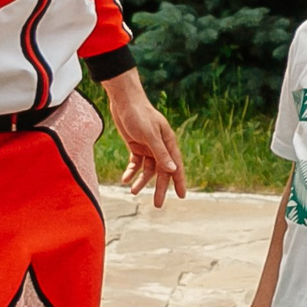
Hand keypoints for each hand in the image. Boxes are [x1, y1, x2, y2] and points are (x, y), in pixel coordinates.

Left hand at [101, 70, 185, 205]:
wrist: (124, 101)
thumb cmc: (139, 115)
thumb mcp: (150, 135)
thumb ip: (161, 153)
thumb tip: (173, 170)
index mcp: (168, 142)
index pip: (176, 166)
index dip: (179, 181)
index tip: (182, 196)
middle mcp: (160, 146)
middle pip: (162, 171)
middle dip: (160, 188)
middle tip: (158, 205)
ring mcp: (148, 146)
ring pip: (147, 169)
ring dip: (141, 181)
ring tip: (133, 192)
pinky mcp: (136, 145)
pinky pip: (135, 163)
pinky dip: (131, 171)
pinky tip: (125, 179)